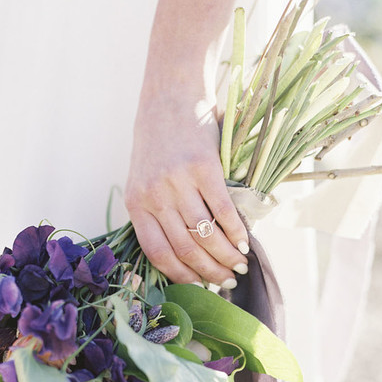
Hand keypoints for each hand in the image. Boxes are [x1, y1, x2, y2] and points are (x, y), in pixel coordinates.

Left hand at [125, 96, 248, 286]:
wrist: (170, 96)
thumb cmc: (158, 143)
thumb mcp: (144, 180)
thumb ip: (157, 213)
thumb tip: (187, 256)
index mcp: (136, 204)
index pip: (158, 254)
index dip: (182, 276)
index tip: (200, 285)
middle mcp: (155, 196)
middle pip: (185, 249)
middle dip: (210, 272)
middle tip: (228, 281)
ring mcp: (179, 182)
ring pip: (205, 234)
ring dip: (226, 257)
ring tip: (240, 266)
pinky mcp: (204, 167)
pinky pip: (223, 210)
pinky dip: (236, 231)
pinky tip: (244, 242)